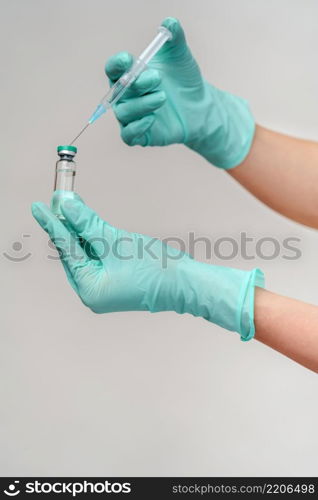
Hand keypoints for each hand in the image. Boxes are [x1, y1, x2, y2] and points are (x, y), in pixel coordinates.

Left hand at [32, 194, 262, 339]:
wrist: (186, 282)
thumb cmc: (154, 267)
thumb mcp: (115, 241)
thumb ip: (87, 223)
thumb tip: (65, 204)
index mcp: (89, 290)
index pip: (66, 250)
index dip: (52, 224)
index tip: (37, 206)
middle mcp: (93, 292)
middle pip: (73, 253)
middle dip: (66, 226)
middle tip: (57, 199)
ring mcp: (105, 287)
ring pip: (86, 253)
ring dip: (80, 229)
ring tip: (70, 205)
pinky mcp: (116, 280)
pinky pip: (98, 256)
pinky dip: (93, 238)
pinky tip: (88, 221)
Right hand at [105, 17, 254, 168]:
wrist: (200, 108)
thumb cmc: (184, 81)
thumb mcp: (180, 56)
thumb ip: (174, 38)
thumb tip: (170, 23)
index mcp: (129, 76)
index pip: (113, 70)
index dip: (116, 65)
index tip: (128, 59)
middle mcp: (125, 97)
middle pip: (118, 91)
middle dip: (135, 83)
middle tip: (157, 78)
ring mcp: (131, 117)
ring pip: (124, 112)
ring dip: (142, 104)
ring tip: (163, 97)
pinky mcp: (140, 136)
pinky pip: (128, 135)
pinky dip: (137, 127)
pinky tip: (152, 118)